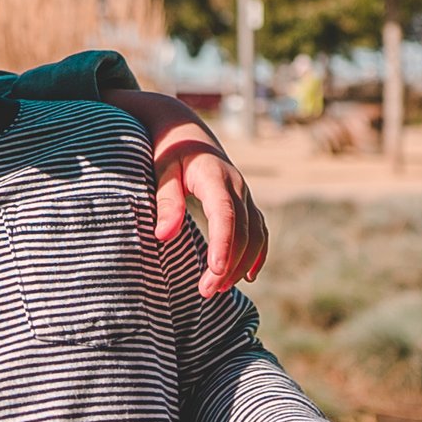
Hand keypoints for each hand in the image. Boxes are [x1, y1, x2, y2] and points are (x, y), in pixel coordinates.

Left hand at [100, 89, 267, 294]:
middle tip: (206, 291)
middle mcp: (237, 185)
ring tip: (219, 288)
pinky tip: (247, 275)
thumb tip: (164, 236)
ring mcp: (244, 193)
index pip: (225, 215)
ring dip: (241, 264)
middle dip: (228, 264)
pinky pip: (259, 230)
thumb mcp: (161, 169)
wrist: (185, 129)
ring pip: (255, 234)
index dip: (223, 245)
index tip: (214, 272)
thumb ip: (166, 201)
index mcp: (215, 177)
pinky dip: (257, 254)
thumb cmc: (168, 150)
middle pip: (243, 231)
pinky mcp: (245, 201)